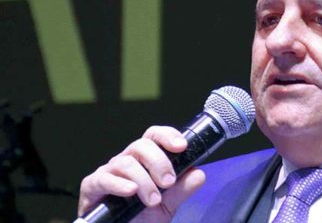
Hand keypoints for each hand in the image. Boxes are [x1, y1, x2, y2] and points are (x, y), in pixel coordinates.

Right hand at [77, 126, 205, 221]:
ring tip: (153, 200)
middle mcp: (128, 160)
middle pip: (142, 145)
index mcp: (146, 160)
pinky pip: (103, 178)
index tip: (182, 146)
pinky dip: (119, 184)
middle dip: (159, 162)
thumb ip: (182, 190)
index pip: (155, 136)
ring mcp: (109, 171)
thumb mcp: (168, 206)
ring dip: (144, 180)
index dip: (168, 136)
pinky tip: (131, 192)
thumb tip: (199, 174)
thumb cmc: (142, 219)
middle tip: (169, 182)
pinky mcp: (92, 186)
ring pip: (126, 163)